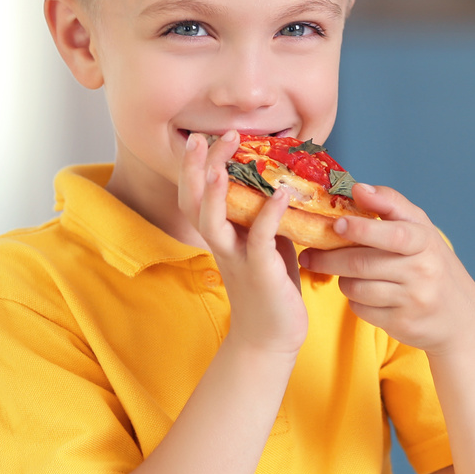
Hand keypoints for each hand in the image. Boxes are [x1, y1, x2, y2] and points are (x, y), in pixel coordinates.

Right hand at [177, 131, 307, 355]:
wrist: (270, 338)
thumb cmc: (270, 288)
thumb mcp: (266, 243)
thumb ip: (265, 215)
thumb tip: (281, 181)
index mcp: (220, 235)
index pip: (194, 195)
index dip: (192, 168)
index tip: (200, 137)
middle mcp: (222, 244)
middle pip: (194, 201)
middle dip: (196, 168)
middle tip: (207, 135)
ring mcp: (238, 259)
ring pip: (213, 221)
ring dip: (214, 192)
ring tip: (220, 164)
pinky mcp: (261, 272)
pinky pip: (260, 239)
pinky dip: (270, 214)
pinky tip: (282, 194)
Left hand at [298, 183, 474, 353]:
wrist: (459, 316)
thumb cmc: (430, 262)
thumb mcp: (419, 228)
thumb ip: (390, 204)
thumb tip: (357, 188)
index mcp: (425, 241)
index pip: (394, 234)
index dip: (363, 229)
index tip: (337, 224)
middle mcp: (423, 271)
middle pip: (363, 263)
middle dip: (329, 257)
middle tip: (308, 253)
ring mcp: (413, 300)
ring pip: (357, 287)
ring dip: (341, 279)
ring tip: (341, 271)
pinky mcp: (402, 324)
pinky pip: (361, 310)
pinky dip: (354, 300)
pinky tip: (361, 293)